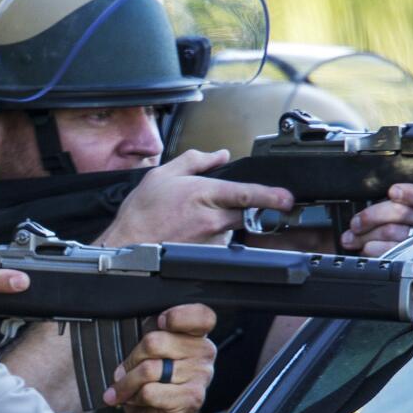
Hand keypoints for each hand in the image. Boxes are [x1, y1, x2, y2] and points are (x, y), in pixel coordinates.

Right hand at [98, 149, 294, 246]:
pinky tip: (190, 234)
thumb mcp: (163, 175)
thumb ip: (195, 160)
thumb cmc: (140, 215)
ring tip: (192, 221)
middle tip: (224, 208)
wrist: (125, 248)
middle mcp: (212, 220)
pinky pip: (220, 244)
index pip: (247, 194)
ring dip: (222, 223)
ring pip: (232, 228)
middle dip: (247, 208)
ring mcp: (211, 241)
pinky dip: (211, 237)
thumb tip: (219, 155)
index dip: (271, 196)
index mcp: (204, 195)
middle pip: (247, 213)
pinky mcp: (207, 257)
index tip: (287, 198)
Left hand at [102, 304, 215, 412]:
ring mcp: (200, 377)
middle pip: (156, 341)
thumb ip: (151, 339)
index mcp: (196, 338)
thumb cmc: (151, 388)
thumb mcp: (149, 358)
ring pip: (149, 369)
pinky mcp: (191, 399)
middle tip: (124, 372)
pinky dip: (134, 397)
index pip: (202, 316)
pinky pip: (151, 391)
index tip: (160, 323)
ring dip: (127, 382)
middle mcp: (204, 354)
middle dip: (132, 359)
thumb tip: (141, 329)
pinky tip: (135, 400)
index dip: (178, 315)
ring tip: (122, 389)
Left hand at [340, 183, 412, 255]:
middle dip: (373, 216)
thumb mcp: (410, 202)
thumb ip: (398, 197)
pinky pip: (394, 252)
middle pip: (405, 213)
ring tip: (353, 236)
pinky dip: (375, 249)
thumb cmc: (409, 218)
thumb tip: (373, 203)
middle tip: (356, 222)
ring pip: (394, 232)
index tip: (393, 191)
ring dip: (366, 235)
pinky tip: (367, 247)